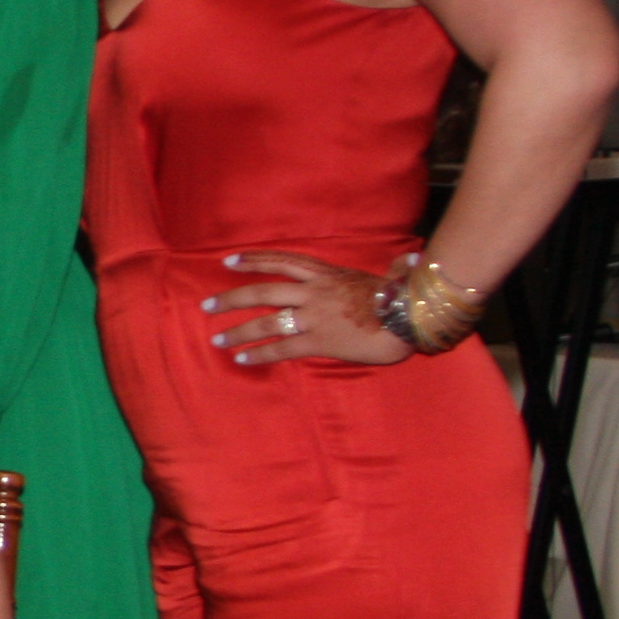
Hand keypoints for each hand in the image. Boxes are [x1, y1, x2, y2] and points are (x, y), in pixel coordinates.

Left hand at [200, 250, 410, 369]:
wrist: (412, 317)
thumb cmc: (406, 298)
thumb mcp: (392, 276)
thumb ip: (392, 268)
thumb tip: (409, 262)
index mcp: (327, 274)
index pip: (281, 261)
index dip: (253, 260)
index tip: (228, 261)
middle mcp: (314, 291)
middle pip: (262, 291)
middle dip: (231, 298)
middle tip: (206, 305)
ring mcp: (314, 315)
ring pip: (265, 321)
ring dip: (238, 331)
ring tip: (217, 339)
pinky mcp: (319, 340)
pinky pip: (281, 347)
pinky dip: (259, 353)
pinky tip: (242, 359)